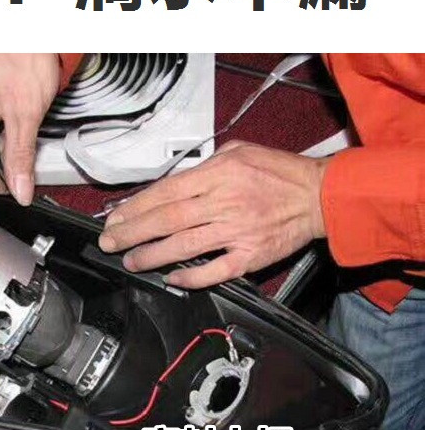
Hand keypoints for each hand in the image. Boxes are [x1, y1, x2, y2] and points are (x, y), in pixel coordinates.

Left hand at [98, 141, 328, 288]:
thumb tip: (172, 182)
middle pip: (167, 220)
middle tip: (110, 243)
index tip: (115, 218)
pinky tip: (171, 278)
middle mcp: (224, 203)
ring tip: (131, 261)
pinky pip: (215, 271)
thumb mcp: (239, 151)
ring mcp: (237, 232)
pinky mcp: (251, 256)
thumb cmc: (279, 171)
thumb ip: (204, 166)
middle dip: (133, 233)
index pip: (165, 193)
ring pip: (184, 246)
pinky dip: (191, 277)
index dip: (135, 208)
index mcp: (218, 175)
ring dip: (152, 256)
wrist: (319, 195)